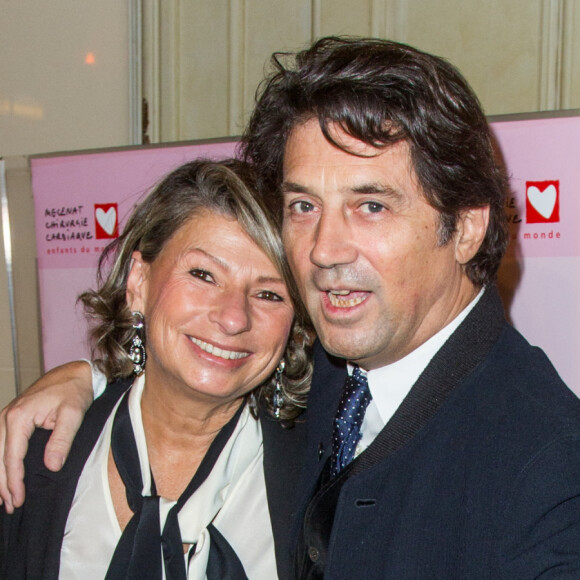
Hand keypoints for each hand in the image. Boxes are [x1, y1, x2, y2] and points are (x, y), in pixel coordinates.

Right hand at [0, 361, 93, 512]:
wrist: (74, 373)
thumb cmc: (74, 391)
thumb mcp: (73, 414)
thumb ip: (61, 440)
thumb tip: (51, 466)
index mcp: (18, 417)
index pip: (12, 456)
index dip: (14, 481)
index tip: (18, 499)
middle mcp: (6, 416)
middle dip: (2, 484)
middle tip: (10, 506)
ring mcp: (6, 416)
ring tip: (3, 499)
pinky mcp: (11, 418)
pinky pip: (0, 444)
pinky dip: (0, 462)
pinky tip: (3, 476)